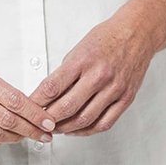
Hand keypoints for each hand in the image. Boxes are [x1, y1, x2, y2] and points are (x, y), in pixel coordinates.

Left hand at [26, 15, 154, 135]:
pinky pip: (104, 123)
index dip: (37, 101)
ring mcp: (114, 89)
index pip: (53, 87)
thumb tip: (48, 94)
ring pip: (85, 119)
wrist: (136, 33)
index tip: (28, 107)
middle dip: (48, 119)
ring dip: (66, 128)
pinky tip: (78, 129)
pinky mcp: (126, 98)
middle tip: (39, 122)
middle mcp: (99, 76)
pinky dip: (88, 131)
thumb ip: (65, 72)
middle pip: (67, 107)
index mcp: (83, 60)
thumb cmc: (107, 38)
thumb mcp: (78, 49)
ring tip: (56, 128)